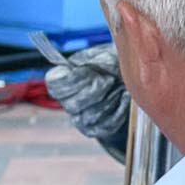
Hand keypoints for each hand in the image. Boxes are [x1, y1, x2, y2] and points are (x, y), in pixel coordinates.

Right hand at [44, 44, 131, 159]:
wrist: (131, 78)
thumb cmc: (114, 64)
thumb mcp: (106, 55)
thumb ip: (94, 62)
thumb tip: (80, 70)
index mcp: (63, 77)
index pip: (54, 84)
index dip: (71, 80)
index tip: (90, 71)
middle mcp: (68, 100)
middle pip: (72, 105)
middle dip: (94, 91)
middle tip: (110, 79)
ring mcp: (80, 117)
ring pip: (89, 118)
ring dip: (109, 101)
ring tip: (121, 87)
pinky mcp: (96, 129)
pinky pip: (104, 127)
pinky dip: (118, 111)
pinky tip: (124, 97)